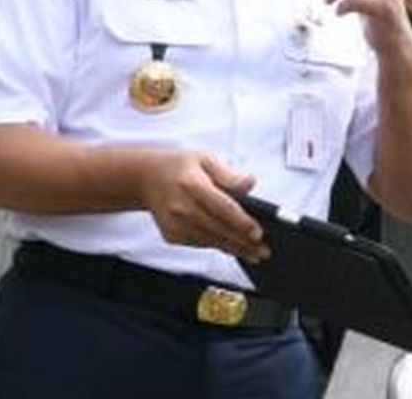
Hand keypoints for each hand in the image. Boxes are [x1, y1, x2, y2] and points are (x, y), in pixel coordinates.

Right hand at [140, 151, 269, 261]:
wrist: (147, 178)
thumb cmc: (180, 167)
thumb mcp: (205, 158)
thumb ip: (229, 173)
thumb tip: (250, 183)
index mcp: (192, 184)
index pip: (222, 207)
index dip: (241, 222)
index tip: (258, 232)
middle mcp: (182, 207)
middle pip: (219, 230)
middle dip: (243, 243)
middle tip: (264, 251)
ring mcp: (175, 224)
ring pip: (211, 241)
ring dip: (234, 249)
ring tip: (255, 254)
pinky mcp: (172, 235)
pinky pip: (200, 244)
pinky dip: (218, 246)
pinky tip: (234, 248)